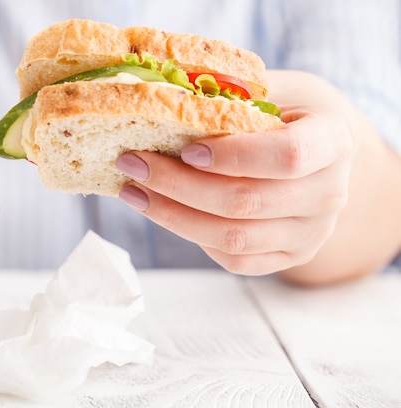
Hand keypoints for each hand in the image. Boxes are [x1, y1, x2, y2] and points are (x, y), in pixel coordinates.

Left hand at [116, 70, 355, 277]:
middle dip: (178, 185)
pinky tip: (164, 212)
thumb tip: (160, 96)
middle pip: (247, 202)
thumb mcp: (272, 89)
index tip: (186, 148)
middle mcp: (330, 194)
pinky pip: (236, 259)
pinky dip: (193, 237)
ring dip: (173, 215)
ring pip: (234, 237)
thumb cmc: (286, 113)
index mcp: (333, 142)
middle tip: (133, 163)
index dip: (234, 155)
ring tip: (134, 191)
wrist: (320, 153)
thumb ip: (231, 96)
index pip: (289, 155)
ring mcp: (312, 234)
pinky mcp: (290, 256)